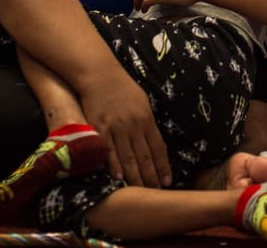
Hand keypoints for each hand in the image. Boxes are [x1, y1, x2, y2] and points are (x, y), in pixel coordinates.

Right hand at [76, 66, 170, 187]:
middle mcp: (134, 125)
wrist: (99, 74)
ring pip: (128, 157)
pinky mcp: (100, 128)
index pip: (158, 148)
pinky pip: (108, 151)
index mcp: (147, 118)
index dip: (163, 166)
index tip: (167, 181)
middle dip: (151, 177)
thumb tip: (152, 142)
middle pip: (144, 157)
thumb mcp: (142, 102)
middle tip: (155, 192)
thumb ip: (147, 123)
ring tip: (140, 191)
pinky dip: (114, 165)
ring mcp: (116, 127)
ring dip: (135, 176)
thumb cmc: (122, 87)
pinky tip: (118, 178)